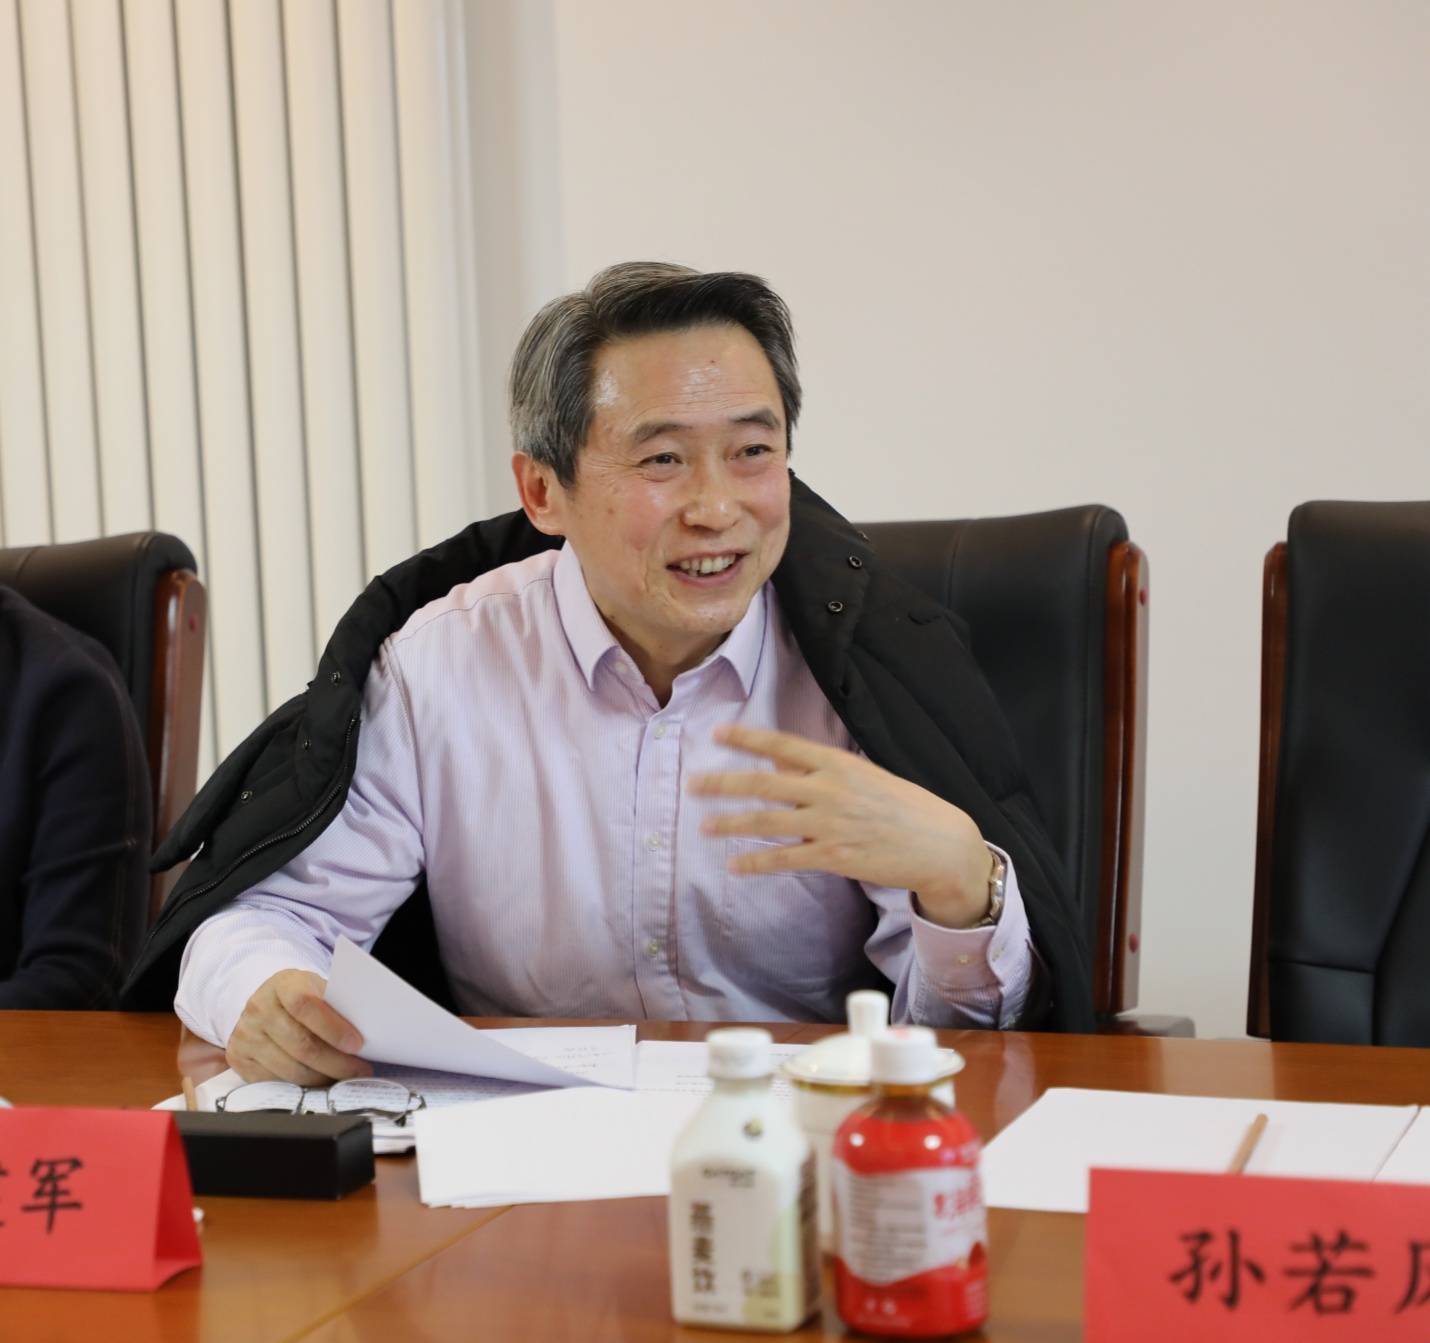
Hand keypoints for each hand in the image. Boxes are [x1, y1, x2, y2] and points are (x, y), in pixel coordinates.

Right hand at [226, 969, 371, 1084]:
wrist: (264, 1002)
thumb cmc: (301, 996)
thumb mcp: (318, 988)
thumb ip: (336, 1005)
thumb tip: (366, 1032)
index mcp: (282, 983)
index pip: (306, 1005)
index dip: (333, 1027)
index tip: (357, 1044)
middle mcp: (258, 1008)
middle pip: (301, 1044)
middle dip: (336, 1062)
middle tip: (360, 1070)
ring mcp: (245, 1035)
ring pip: (290, 1069)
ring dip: (322, 1078)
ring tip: (344, 1078)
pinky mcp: (239, 1059)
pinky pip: (275, 1082)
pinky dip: (302, 1086)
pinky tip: (319, 1082)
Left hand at [689, 725, 994, 928]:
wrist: (941, 845)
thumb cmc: (904, 806)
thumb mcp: (864, 776)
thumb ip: (820, 770)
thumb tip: (778, 764)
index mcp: (838, 763)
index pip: (782, 745)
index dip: (748, 739)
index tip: (717, 734)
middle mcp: (829, 789)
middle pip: (765, 783)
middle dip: (724, 783)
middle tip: (694, 785)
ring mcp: (830, 824)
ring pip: (768, 821)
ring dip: (731, 823)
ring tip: (704, 826)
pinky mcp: (833, 856)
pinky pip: (785, 857)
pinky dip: (757, 861)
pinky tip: (735, 863)